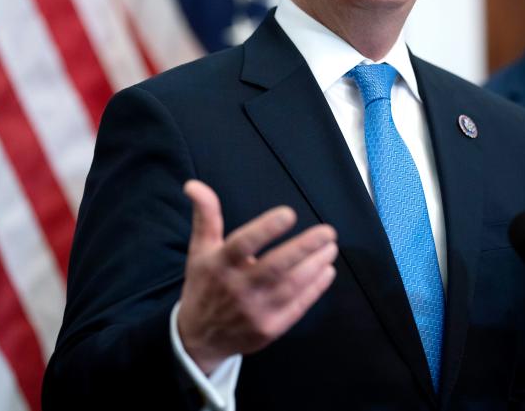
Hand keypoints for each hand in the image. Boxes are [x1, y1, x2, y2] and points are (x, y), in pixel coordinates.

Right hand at [176, 180, 338, 372]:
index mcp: (220, 265)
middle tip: (328, 232)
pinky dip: (315, 288)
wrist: (200, 338)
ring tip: (331, 247)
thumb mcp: (200, 250)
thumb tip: (194, 185)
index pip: (243, 244)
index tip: (289, 214)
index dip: (265, 229)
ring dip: (315, 265)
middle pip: (275, 267)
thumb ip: (205, 216)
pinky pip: (298, 306)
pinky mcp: (270, 329)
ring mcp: (255, 311)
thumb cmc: (205, 285)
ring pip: (292, 286)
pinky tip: (327, 271)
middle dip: (304, 248)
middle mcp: (238, 289)